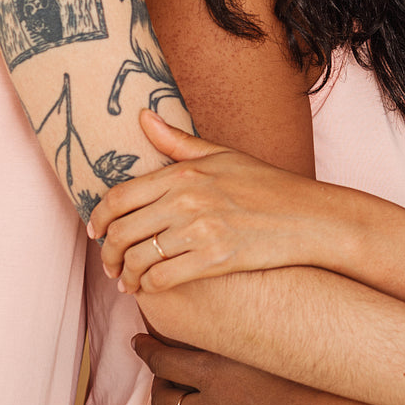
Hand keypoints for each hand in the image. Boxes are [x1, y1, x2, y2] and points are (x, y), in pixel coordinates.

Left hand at [88, 110, 320, 291]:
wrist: (308, 216)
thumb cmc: (267, 184)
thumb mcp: (223, 155)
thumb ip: (177, 141)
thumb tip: (141, 116)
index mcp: (185, 172)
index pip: (120, 196)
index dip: (98, 218)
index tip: (96, 232)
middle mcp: (188, 199)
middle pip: (122, 231)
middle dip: (107, 253)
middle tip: (109, 263)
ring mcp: (200, 230)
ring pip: (138, 259)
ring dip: (125, 275)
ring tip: (127, 280)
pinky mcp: (214, 259)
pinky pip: (162, 279)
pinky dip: (148, 288)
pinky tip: (149, 288)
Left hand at [136, 334, 325, 404]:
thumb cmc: (302, 378)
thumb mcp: (266, 345)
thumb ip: (237, 332)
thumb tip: (221, 312)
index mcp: (215, 374)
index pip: (163, 360)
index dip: (146, 350)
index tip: (137, 342)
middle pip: (162, 397)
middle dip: (157, 383)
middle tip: (161, 372)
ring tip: (174, 402)